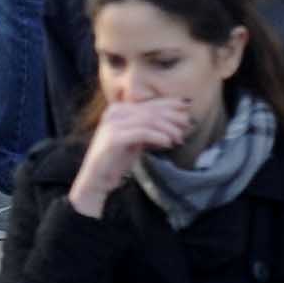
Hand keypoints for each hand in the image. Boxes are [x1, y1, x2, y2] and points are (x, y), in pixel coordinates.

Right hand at [70, 93, 196, 217]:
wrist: (96, 179)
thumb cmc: (116, 160)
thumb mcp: (136, 141)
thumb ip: (150, 129)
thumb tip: (176, 123)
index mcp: (118, 109)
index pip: (148, 103)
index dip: (169, 104)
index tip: (187, 107)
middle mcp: (114, 112)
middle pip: (150, 110)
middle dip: (172, 116)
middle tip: (188, 124)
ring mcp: (112, 123)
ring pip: (148, 120)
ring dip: (167, 128)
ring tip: (179, 137)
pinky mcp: (113, 137)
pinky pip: (141, 132)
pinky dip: (157, 136)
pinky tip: (168, 142)